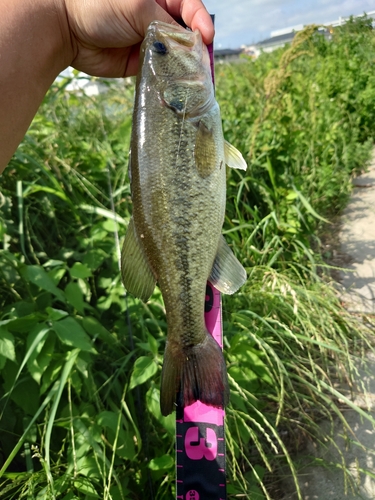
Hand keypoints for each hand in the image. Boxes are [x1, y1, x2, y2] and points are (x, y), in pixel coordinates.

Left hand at [62, 0, 214, 76]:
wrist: (65, 28)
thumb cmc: (98, 5)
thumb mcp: (138, 6)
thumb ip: (165, 23)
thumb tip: (188, 45)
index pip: (189, 6)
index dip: (200, 20)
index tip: (207, 36)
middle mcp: (155, 18)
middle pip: (186, 33)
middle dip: (196, 47)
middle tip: (204, 62)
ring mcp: (148, 41)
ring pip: (175, 54)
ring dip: (184, 65)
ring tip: (194, 76)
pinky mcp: (140, 63)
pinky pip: (160, 70)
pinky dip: (169, 77)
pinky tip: (176, 83)